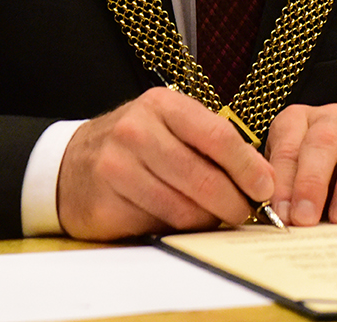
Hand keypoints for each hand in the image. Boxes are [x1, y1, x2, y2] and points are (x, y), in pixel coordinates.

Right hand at [57, 86, 273, 239]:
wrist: (71, 165)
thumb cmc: (135, 145)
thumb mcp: (170, 127)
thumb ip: (211, 144)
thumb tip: (261, 178)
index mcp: (162, 106)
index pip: (218, 136)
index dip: (247, 166)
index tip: (264, 187)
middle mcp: (137, 132)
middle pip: (203, 177)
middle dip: (233, 202)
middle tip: (244, 213)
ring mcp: (117, 167)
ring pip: (183, 207)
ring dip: (207, 219)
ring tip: (213, 218)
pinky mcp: (105, 203)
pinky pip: (158, 225)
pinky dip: (178, 229)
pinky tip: (181, 223)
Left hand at [265, 103, 336, 226]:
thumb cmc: (317, 176)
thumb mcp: (293, 179)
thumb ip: (284, 193)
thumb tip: (278, 217)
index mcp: (298, 121)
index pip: (287, 146)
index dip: (283, 181)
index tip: (282, 212)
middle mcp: (332, 120)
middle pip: (322, 140)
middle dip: (312, 182)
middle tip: (305, 216)